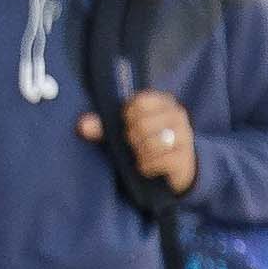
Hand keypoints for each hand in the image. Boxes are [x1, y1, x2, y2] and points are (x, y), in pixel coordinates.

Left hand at [78, 86, 198, 192]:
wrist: (175, 165)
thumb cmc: (145, 141)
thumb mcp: (123, 131)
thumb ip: (103, 126)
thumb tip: (82, 126)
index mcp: (162, 101)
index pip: (138, 103)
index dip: (127, 117)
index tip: (128, 124)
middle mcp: (177, 114)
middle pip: (142, 125)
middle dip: (132, 139)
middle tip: (135, 143)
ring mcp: (185, 135)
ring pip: (151, 144)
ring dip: (140, 154)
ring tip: (141, 154)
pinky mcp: (185, 157)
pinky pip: (158, 162)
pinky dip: (147, 167)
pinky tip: (148, 166)